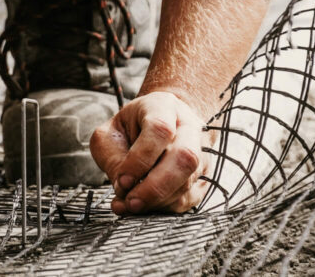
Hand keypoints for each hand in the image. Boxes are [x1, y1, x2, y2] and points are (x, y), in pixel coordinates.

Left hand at [90, 91, 213, 213]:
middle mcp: (188, 127)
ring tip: (131, 205)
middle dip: (155, 187)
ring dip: (157, 201)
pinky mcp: (203, 176)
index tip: (123, 181)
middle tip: (132, 203)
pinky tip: (146, 206)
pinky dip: (165, 208)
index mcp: (163, 106)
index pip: (159, 129)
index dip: (140, 159)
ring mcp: (201, 152)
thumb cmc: (131, 129)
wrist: (160, 124)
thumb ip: (111, 158)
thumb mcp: (110, 134)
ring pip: (188, 181)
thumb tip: (123, 189)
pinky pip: (190, 198)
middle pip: (185, 157)